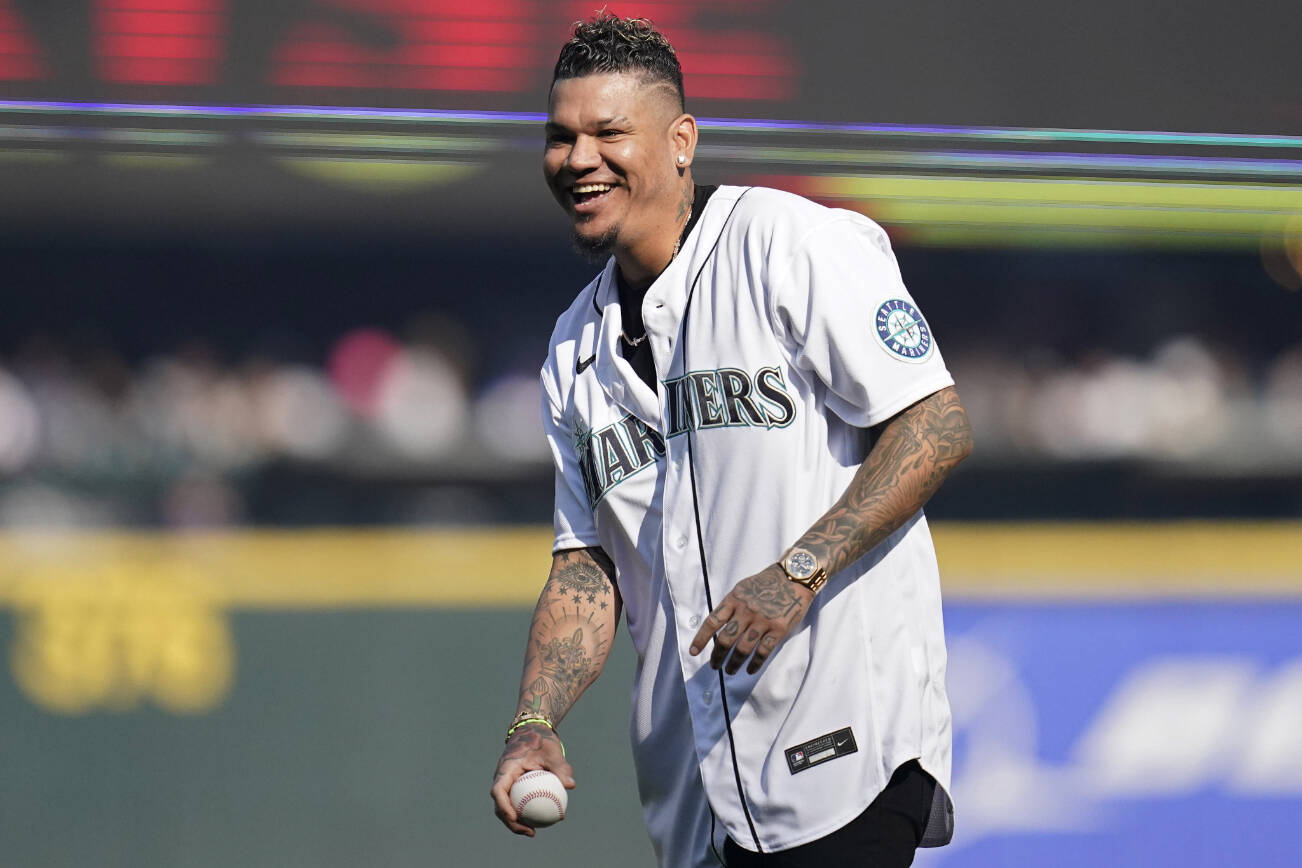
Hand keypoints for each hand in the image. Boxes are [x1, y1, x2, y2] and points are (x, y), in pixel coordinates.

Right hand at [490, 723, 574, 836]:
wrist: (533, 732)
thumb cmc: (542, 741)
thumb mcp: (553, 752)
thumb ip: (561, 768)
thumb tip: (571, 785)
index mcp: (506, 769)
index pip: (498, 790)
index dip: (504, 806)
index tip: (516, 817)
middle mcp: (503, 778)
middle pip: (500, 805)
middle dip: (510, 822)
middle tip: (530, 831)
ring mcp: (507, 784)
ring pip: (507, 807)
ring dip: (516, 822)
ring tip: (533, 832)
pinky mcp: (514, 787)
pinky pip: (517, 803)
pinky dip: (525, 813)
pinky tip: (540, 822)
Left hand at [688, 564, 813, 675]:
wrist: (793, 577)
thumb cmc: (766, 583)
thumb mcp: (742, 588)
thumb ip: (730, 605)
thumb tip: (717, 626)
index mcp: (734, 599)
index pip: (713, 622)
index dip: (700, 638)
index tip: (693, 651)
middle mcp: (746, 611)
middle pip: (726, 640)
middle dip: (717, 656)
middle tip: (715, 666)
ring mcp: (762, 620)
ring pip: (743, 649)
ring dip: (734, 663)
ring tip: (730, 670)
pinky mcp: (778, 629)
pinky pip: (763, 651)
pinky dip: (755, 663)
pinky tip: (750, 669)